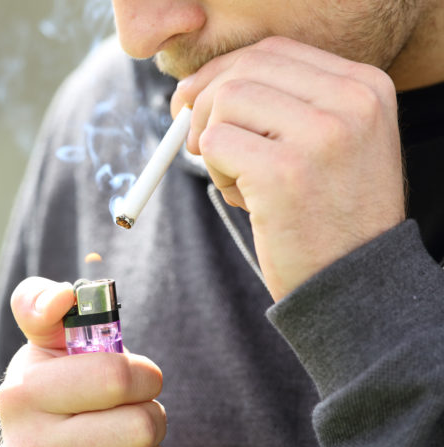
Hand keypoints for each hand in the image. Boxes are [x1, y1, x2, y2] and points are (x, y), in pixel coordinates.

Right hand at [0, 277, 177, 446]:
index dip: (142, 374)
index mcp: (21, 394)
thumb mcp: (45, 344)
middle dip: (148, 414)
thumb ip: (43, 305)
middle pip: (142, 426)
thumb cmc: (58, 391)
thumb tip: (62, 297)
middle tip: (125, 416)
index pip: (117, 377)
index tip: (132, 378)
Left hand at [171, 36, 405, 300]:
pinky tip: (244, 200)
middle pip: (244, 69)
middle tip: (193, 142)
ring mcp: (321, 134)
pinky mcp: (285, 171)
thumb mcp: (326, 145)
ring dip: (214, 143)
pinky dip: (215, 171)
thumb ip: (278, 106)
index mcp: (364, 86)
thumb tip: (195, 88)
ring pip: (225, 101)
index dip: (223, 73)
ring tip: (240, 183)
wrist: (353, 284)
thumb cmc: (326, 215)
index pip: (272, 51)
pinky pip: (215, 143)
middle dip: (204, 103)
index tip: (195, 102)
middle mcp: (351, 100)